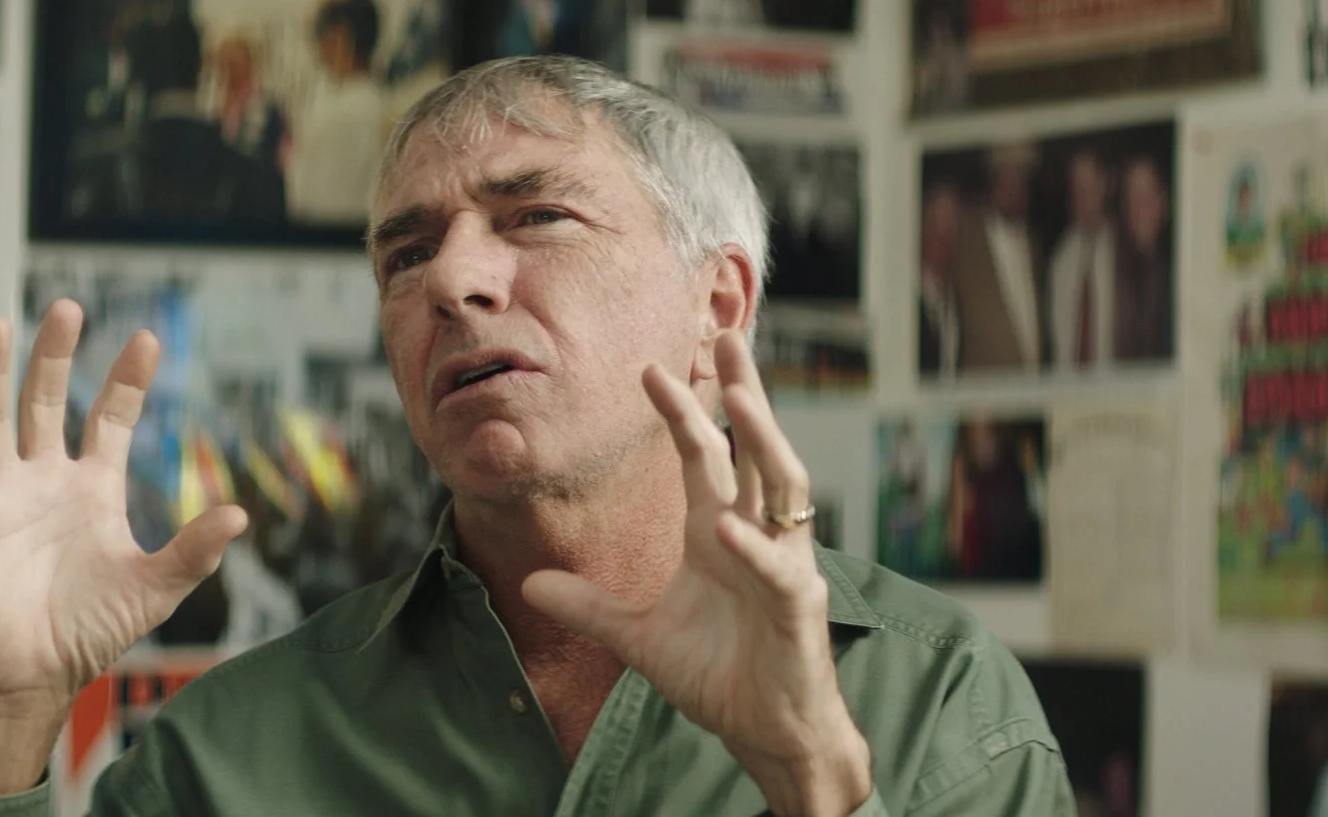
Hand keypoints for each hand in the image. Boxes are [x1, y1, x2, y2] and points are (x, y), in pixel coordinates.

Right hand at [0, 300, 247, 705]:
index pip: (110, 417)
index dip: (126, 380)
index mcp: (93, 487)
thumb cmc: (89, 631)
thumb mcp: (153, 588)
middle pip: (47, 401)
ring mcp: (4, 494)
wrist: (31, 677)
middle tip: (66, 306)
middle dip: (55, 355)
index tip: (147, 338)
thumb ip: (193, 551)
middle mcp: (46, 478)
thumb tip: (242, 516)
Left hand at [523, 332, 870, 816]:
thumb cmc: (719, 675)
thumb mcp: (638, 637)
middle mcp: (757, 536)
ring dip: (765, 444)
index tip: (652, 366)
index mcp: (719, 532)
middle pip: (756, 450)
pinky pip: (780, 571)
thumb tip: (529, 583)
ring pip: (784, 490)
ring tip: (743, 400)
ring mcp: (784, 566)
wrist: (766, 731)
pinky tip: (729, 532)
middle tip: (730, 336)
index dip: (682, 412)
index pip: (703, 457)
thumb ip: (589, 607)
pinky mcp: (798, 608)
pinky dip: (756, 551)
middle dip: (746, 393)